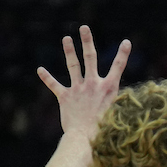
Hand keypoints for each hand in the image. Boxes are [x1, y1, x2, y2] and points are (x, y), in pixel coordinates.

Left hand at [36, 25, 130, 141]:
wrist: (85, 139)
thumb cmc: (104, 130)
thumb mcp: (115, 113)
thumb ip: (113, 102)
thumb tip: (116, 99)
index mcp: (109, 88)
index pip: (118, 67)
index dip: (123, 54)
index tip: (126, 42)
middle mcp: (93, 84)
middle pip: (90, 57)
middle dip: (87, 41)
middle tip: (84, 28)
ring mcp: (78, 89)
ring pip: (73, 65)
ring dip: (69, 51)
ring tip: (66, 38)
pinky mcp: (65, 97)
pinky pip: (54, 85)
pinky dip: (47, 78)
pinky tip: (40, 70)